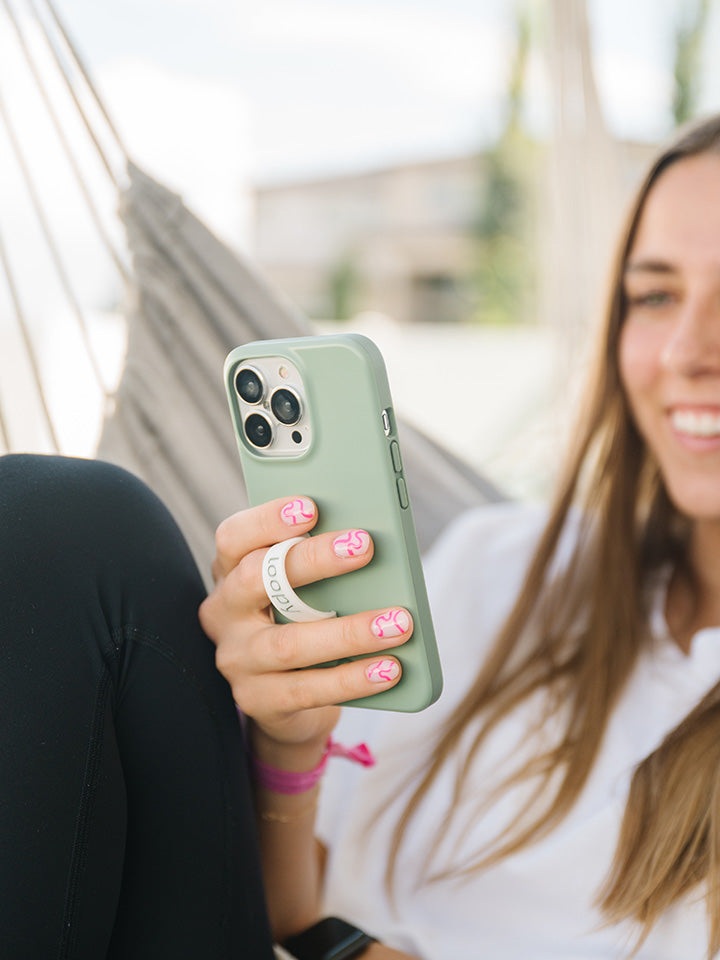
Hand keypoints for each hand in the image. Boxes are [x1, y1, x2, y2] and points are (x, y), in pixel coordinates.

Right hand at [199, 496, 411, 760]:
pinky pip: (309, 690)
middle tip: (366, 545)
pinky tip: (391, 668)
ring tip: (399, 622)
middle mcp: (224, 613)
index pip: (234, 537)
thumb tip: (369, 539)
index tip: (311, 506)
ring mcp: (236, 660)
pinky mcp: (257, 701)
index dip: (268, 519)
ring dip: (350, 632)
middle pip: (256, 580)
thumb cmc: (303, 618)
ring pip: (289, 644)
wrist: (286, 696)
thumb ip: (322, 561)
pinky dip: (354, 679)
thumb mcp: (303, 586)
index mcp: (230, 570)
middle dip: (313, 560)